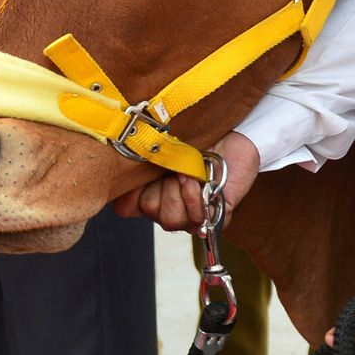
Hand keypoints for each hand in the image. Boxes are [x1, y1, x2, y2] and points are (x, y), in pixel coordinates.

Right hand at [112, 131, 260, 231]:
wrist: (232, 133)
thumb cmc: (196, 135)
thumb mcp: (160, 144)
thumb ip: (137, 158)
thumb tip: (122, 167)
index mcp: (149, 190)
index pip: (125, 207)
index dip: (132, 193)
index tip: (145, 171)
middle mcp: (167, 205)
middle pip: (150, 211)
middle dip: (161, 188)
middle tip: (173, 169)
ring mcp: (190, 213)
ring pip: (170, 220)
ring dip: (180, 193)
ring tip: (189, 175)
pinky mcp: (214, 217)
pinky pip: (198, 222)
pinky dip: (198, 200)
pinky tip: (203, 183)